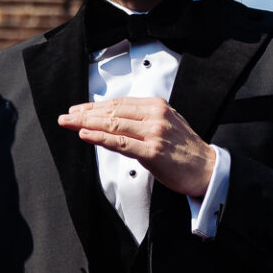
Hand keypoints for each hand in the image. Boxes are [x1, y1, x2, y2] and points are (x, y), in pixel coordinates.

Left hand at [59, 98, 215, 197]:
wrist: (207, 169)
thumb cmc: (185, 150)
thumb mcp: (166, 124)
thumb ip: (143, 118)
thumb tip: (115, 117)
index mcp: (158, 106)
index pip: (119, 103)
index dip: (95, 106)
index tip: (77, 109)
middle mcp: (156, 116)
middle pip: (113, 112)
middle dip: (85, 114)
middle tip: (66, 116)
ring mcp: (154, 133)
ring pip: (114, 125)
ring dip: (87, 124)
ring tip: (70, 123)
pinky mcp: (153, 152)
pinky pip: (121, 143)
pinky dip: (100, 138)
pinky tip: (86, 135)